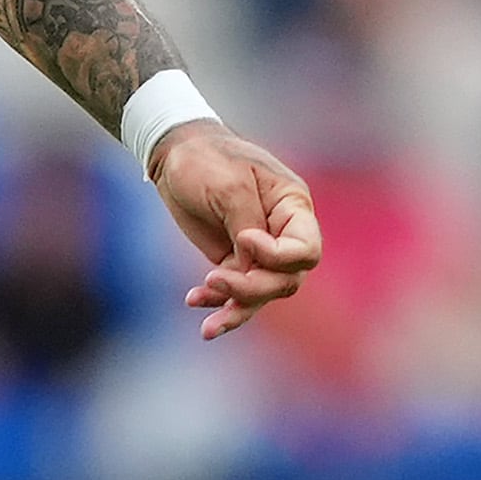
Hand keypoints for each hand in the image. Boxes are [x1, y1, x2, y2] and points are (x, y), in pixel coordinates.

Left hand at [146, 122, 322, 338]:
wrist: (175, 154)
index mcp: (293, 206)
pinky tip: (193, 302)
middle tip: (214, 279)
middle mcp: (283, 231)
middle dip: (254, 288)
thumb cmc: (206, 159)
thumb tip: (250, 266)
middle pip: (287, 279)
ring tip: (208, 324)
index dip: (278, 257)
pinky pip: (235, 292)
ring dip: (236, 308)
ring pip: (263, 293)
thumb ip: (246, 226)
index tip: (243, 239)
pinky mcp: (233, 260)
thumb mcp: (228, 186)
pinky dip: (217, 303)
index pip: (306, 250)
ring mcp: (259, 249)